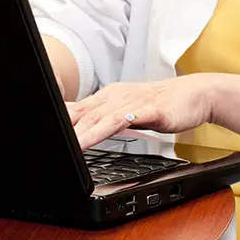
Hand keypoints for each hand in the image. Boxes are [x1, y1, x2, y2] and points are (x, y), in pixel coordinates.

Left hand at [67, 74, 218, 149]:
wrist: (194, 94)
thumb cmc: (160, 103)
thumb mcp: (127, 110)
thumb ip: (104, 118)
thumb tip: (80, 126)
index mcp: (110, 96)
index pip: (80, 108)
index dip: (62, 119)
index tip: (45, 129)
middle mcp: (119, 96)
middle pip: (89, 113)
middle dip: (70, 127)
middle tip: (54, 139)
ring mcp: (135, 102)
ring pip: (106, 116)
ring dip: (88, 130)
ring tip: (75, 144)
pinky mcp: (153, 109)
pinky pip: (133, 117)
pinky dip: (119, 123)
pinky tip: (110, 128)